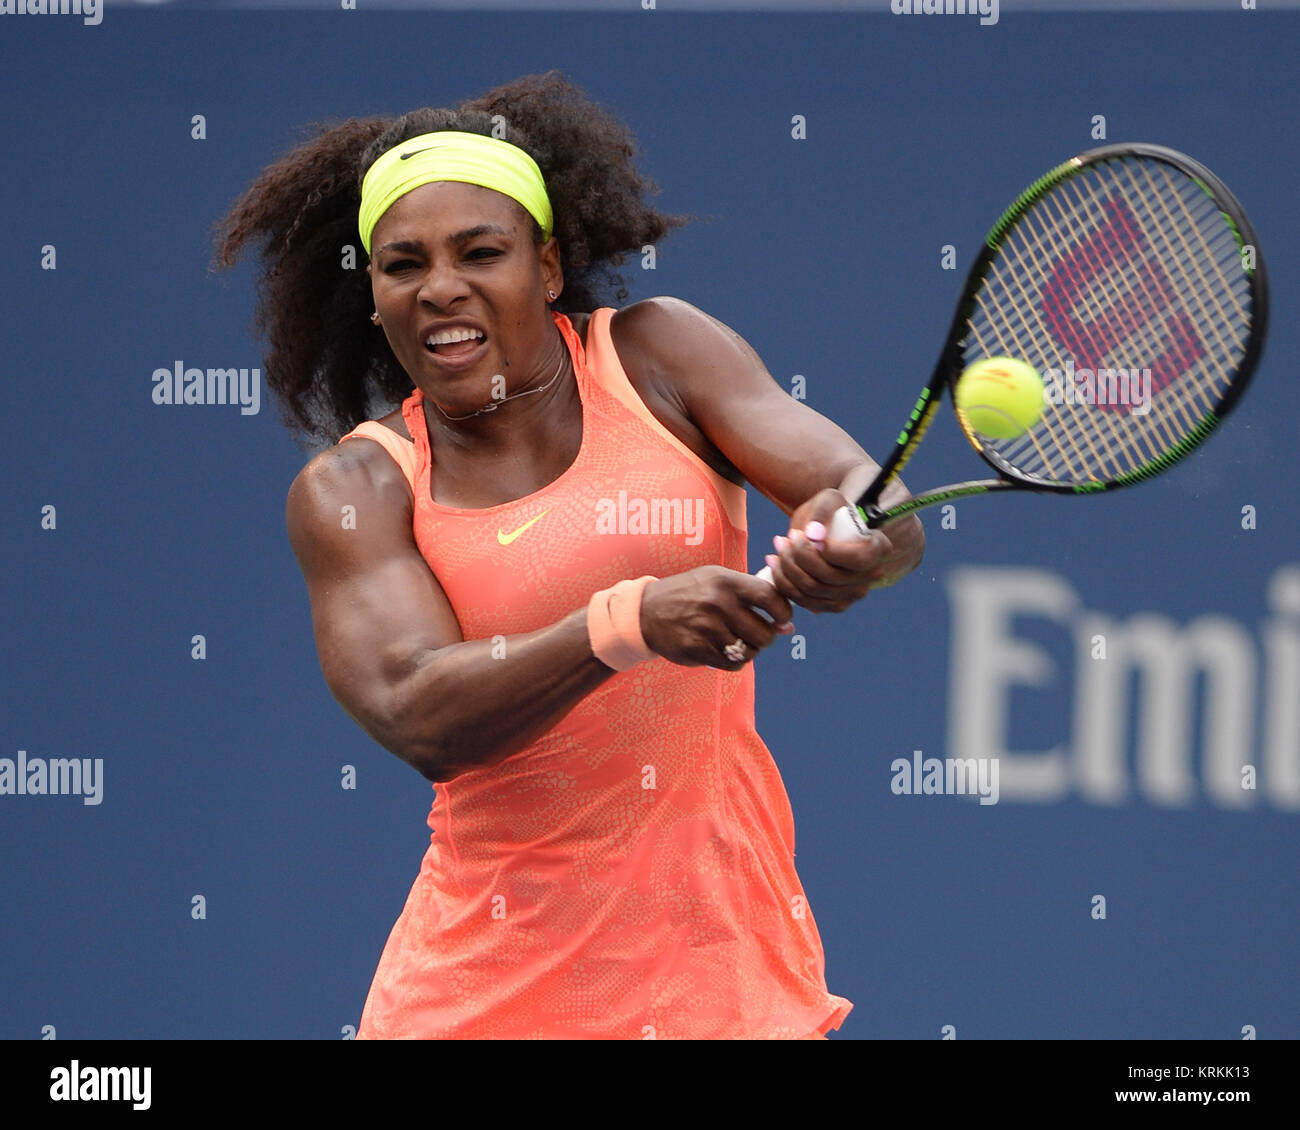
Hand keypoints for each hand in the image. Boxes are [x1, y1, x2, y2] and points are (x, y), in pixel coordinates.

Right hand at [640, 566, 795, 669]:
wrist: (645, 611)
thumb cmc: (690, 593)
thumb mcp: (717, 580)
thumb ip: (752, 595)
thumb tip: (788, 625)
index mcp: (726, 581)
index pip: (771, 597)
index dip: (784, 612)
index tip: (781, 619)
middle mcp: (717, 603)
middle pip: (764, 633)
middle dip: (766, 638)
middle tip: (757, 634)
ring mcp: (706, 628)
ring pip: (749, 652)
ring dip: (749, 651)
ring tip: (738, 642)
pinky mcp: (696, 649)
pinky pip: (731, 664)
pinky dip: (733, 661)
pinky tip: (724, 651)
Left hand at [763, 488, 924, 612]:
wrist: (824, 527)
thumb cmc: (830, 510)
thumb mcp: (827, 500)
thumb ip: (822, 512)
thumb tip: (813, 534)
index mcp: (879, 549)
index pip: (857, 560)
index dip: (830, 551)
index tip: (804, 534)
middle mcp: (870, 576)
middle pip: (831, 578)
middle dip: (800, 558)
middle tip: (783, 539)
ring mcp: (852, 594)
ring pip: (814, 591)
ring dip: (788, 570)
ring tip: (777, 546)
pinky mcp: (832, 604)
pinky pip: (805, 601)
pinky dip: (785, 584)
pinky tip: (775, 563)